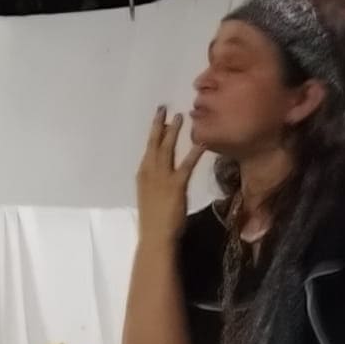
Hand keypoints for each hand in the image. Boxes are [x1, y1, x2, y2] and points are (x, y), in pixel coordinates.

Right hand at [136, 107, 203, 243]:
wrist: (155, 235)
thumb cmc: (153, 222)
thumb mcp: (150, 198)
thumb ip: (155, 184)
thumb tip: (163, 177)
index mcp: (142, 174)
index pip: (148, 148)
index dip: (154, 133)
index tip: (159, 118)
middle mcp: (149, 171)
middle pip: (155, 143)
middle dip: (159, 124)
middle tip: (164, 108)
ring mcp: (162, 177)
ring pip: (167, 148)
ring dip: (174, 131)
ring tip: (181, 116)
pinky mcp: (176, 185)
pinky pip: (186, 165)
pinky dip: (194, 152)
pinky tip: (202, 142)